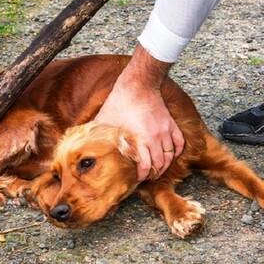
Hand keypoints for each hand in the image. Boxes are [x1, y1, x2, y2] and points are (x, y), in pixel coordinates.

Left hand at [95, 45, 183, 180]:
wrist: (138, 84)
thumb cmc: (120, 101)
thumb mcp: (105, 120)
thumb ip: (98, 134)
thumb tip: (84, 145)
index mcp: (140, 139)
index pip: (146, 166)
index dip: (143, 175)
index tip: (139, 178)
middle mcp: (155, 137)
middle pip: (161, 163)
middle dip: (155, 173)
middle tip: (149, 176)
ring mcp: (165, 131)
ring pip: (171, 155)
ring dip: (165, 164)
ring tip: (159, 168)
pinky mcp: (170, 123)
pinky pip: (179, 142)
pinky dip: (177, 151)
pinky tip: (172, 154)